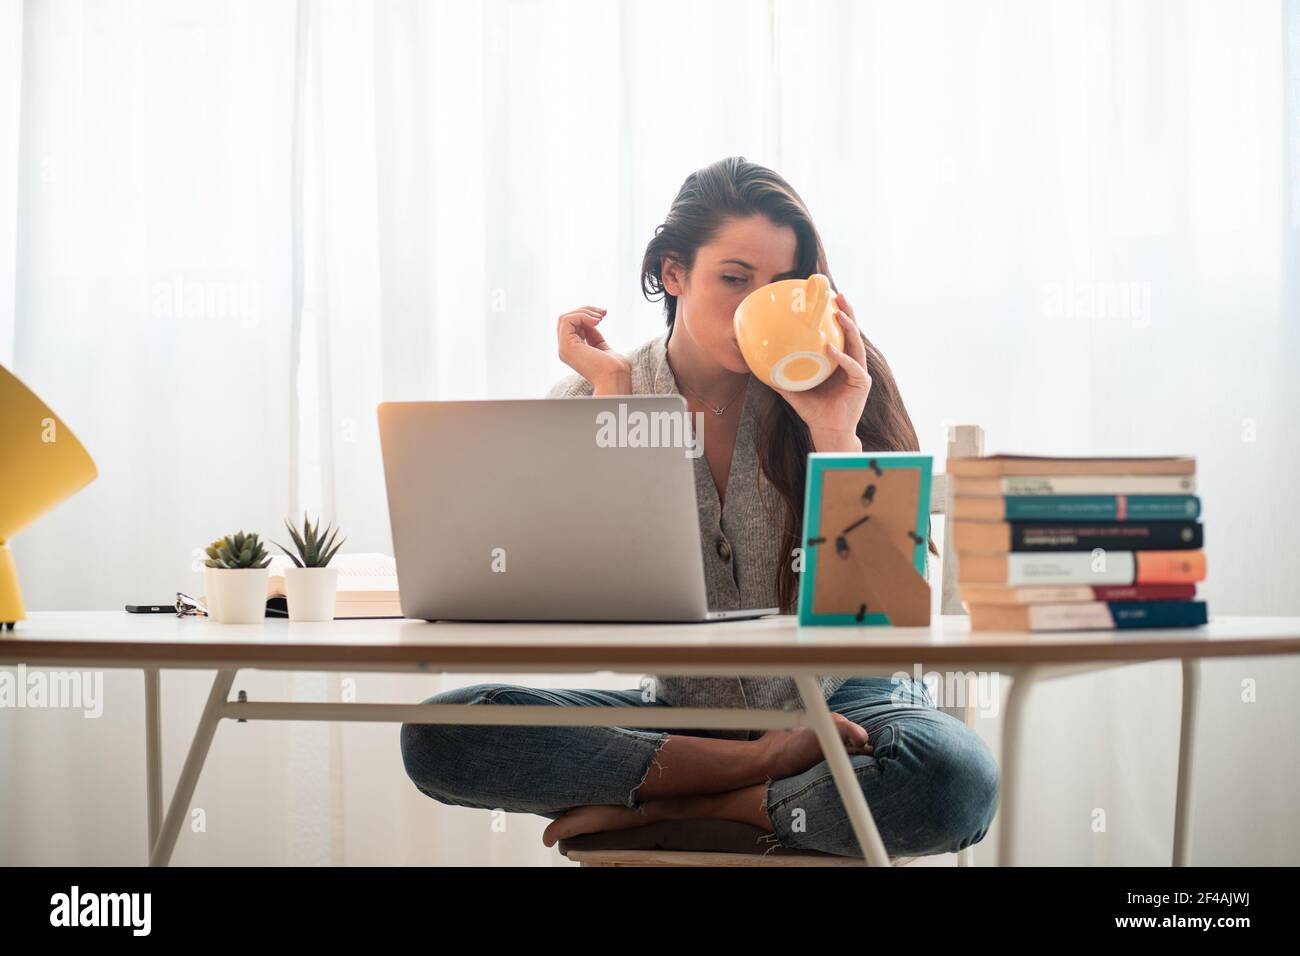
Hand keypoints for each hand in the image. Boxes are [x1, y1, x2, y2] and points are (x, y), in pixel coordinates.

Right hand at [556, 306, 631, 392]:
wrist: (615, 379)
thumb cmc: (614, 369)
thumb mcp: (602, 346)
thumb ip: (594, 335)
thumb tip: (592, 321)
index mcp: (573, 351)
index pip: (573, 326)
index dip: (587, 316)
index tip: (604, 315)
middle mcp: (566, 350)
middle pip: (566, 320)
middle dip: (585, 310)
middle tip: (603, 312)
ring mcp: (564, 348)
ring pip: (565, 318)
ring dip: (584, 312)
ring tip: (600, 318)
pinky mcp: (567, 346)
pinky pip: (567, 320)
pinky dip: (582, 316)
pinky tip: (596, 322)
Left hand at [774, 293, 871, 450]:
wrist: (827, 431)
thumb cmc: (814, 411)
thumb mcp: (794, 391)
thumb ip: (782, 379)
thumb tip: (761, 369)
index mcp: (839, 362)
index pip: (840, 335)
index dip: (837, 317)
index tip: (830, 299)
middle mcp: (851, 363)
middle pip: (852, 333)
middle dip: (848, 313)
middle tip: (839, 296)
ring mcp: (858, 373)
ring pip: (856, 345)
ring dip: (849, 328)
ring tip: (839, 314)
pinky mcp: (862, 383)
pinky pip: (852, 367)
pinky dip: (842, 358)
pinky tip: (831, 349)